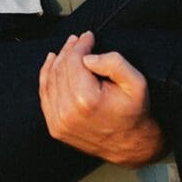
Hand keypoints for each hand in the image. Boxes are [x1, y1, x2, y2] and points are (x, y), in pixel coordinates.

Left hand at [38, 31, 165, 167]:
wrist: (130, 145)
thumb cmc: (134, 113)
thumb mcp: (136, 83)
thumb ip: (114, 63)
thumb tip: (88, 57)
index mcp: (86, 100)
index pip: (74, 61)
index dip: (80, 44)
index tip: (88, 35)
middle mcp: (67, 112)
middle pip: (61, 68)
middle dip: (70, 50)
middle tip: (79, 39)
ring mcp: (59, 121)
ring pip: (50, 79)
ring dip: (58, 60)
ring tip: (68, 48)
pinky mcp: (55, 127)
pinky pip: (45, 95)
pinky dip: (47, 76)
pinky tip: (53, 63)